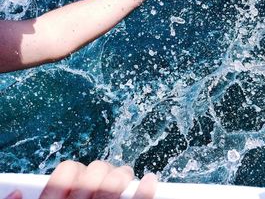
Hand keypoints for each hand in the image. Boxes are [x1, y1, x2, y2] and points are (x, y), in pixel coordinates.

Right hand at [5, 160, 156, 198]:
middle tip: (110, 174)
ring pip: (112, 186)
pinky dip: (144, 193)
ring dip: (122, 175)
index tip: (81, 173)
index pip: (63, 177)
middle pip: (92, 177)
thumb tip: (15, 194)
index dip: (74, 169)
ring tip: (126, 176)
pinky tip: (150, 181)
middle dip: (102, 170)